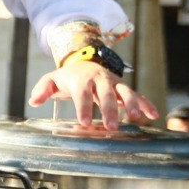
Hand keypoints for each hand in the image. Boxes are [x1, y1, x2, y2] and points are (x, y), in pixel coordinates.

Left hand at [28, 60, 159, 128]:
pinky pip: (137, 95)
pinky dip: (146, 104)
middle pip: (106, 94)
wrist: (85, 62)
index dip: (84, 107)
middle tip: (111, 127)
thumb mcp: (52, 79)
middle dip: (109, 110)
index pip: (82, 94)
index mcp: (81, 79)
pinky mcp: (124, 88)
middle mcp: (100, 80)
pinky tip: (153, 115)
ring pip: (125, 92)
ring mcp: (114, 83)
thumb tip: (34, 100)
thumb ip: (42, 89)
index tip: (85, 122)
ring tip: (135, 118)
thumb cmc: (68, 77)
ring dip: (132, 104)